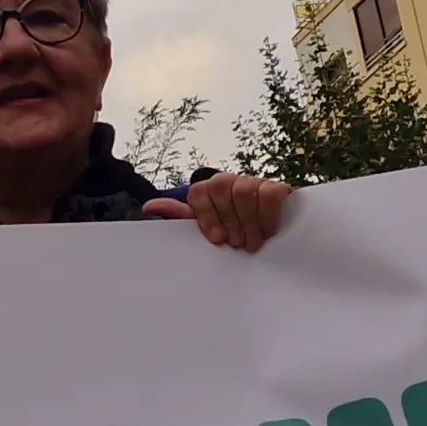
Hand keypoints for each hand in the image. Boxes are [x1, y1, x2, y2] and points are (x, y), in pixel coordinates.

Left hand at [145, 173, 292, 250]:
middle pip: (220, 187)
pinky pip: (269, 194)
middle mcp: (229, 182)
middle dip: (228, 220)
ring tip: (251, 243)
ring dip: (247, 222)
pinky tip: (268, 232)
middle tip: (236, 243)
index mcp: (209, 191)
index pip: (198, 191)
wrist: (272, 235)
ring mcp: (254, 182)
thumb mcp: (207, 228)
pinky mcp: (277, 188)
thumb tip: (149, 206)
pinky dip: (267, 216)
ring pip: (243, 190)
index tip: (216, 238)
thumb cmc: (234, 232)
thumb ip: (181, 217)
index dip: (205, 215)